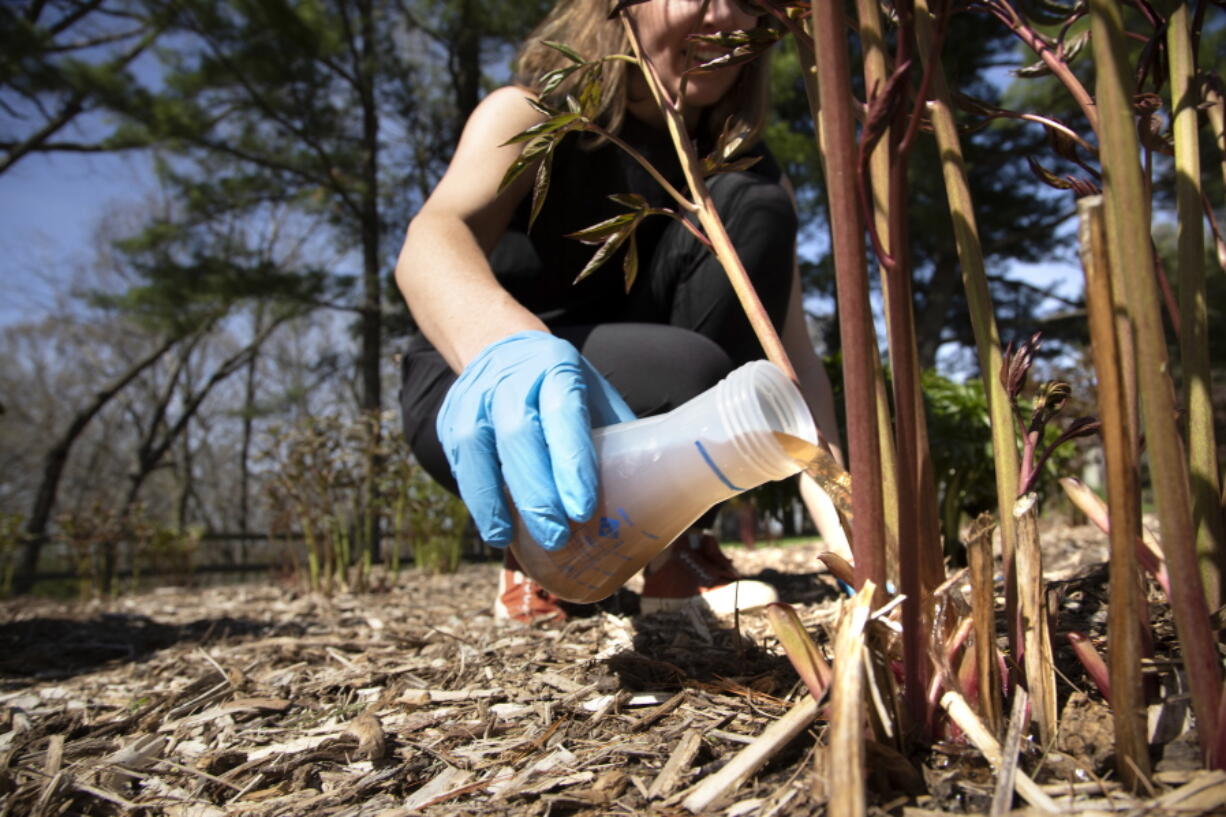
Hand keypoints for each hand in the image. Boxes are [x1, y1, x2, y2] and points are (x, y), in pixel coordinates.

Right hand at [436, 331, 634, 549]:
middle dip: (536, 491)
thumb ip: (615, 435)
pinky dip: (476, 498)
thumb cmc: (558, 383)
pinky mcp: (450, 419)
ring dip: (493, 500)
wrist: (501, 348)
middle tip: (556, 536)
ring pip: (476, 448)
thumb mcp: (591, 393)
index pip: (563, 413)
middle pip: (518, 435)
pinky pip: (459, 462)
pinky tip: (494, 527)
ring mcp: (474, 397)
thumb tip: (652, 497)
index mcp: (556, 368)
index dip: (572, 462)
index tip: (583, 508)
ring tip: (511, 540)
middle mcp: (511, 380)